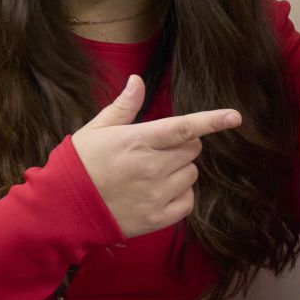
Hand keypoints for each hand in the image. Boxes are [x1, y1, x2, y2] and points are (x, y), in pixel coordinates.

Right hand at [69, 76, 239, 237]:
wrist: (64, 209)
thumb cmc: (79, 165)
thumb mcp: (96, 130)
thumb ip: (123, 107)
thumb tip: (136, 81)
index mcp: (138, 141)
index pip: (183, 127)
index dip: (212, 121)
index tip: (235, 117)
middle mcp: (152, 168)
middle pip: (192, 148)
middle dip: (181, 145)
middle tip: (156, 150)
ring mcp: (157, 194)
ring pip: (192, 173)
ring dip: (180, 169)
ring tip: (153, 173)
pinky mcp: (159, 218)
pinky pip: (188, 200)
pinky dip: (180, 194)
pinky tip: (158, 192)